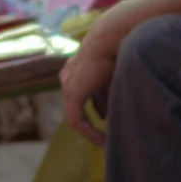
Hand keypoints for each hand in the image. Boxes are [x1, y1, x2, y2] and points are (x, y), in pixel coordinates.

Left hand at [60, 17, 122, 146]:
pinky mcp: (72, 94)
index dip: (96, 107)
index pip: (84, 94)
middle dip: (91, 122)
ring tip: (102, 140)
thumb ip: (106, 96)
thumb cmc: (113, 53)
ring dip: (89, 129)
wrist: (106, 41)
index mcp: (76, 70)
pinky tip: (100, 138)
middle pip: (79, 106)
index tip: (107, 120)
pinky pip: (76, 119)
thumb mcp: (110, 79)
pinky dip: (87, 130)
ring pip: (76, 115)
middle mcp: (68, 78)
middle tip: (104, 136)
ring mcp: (68, 86)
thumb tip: (105, 115)